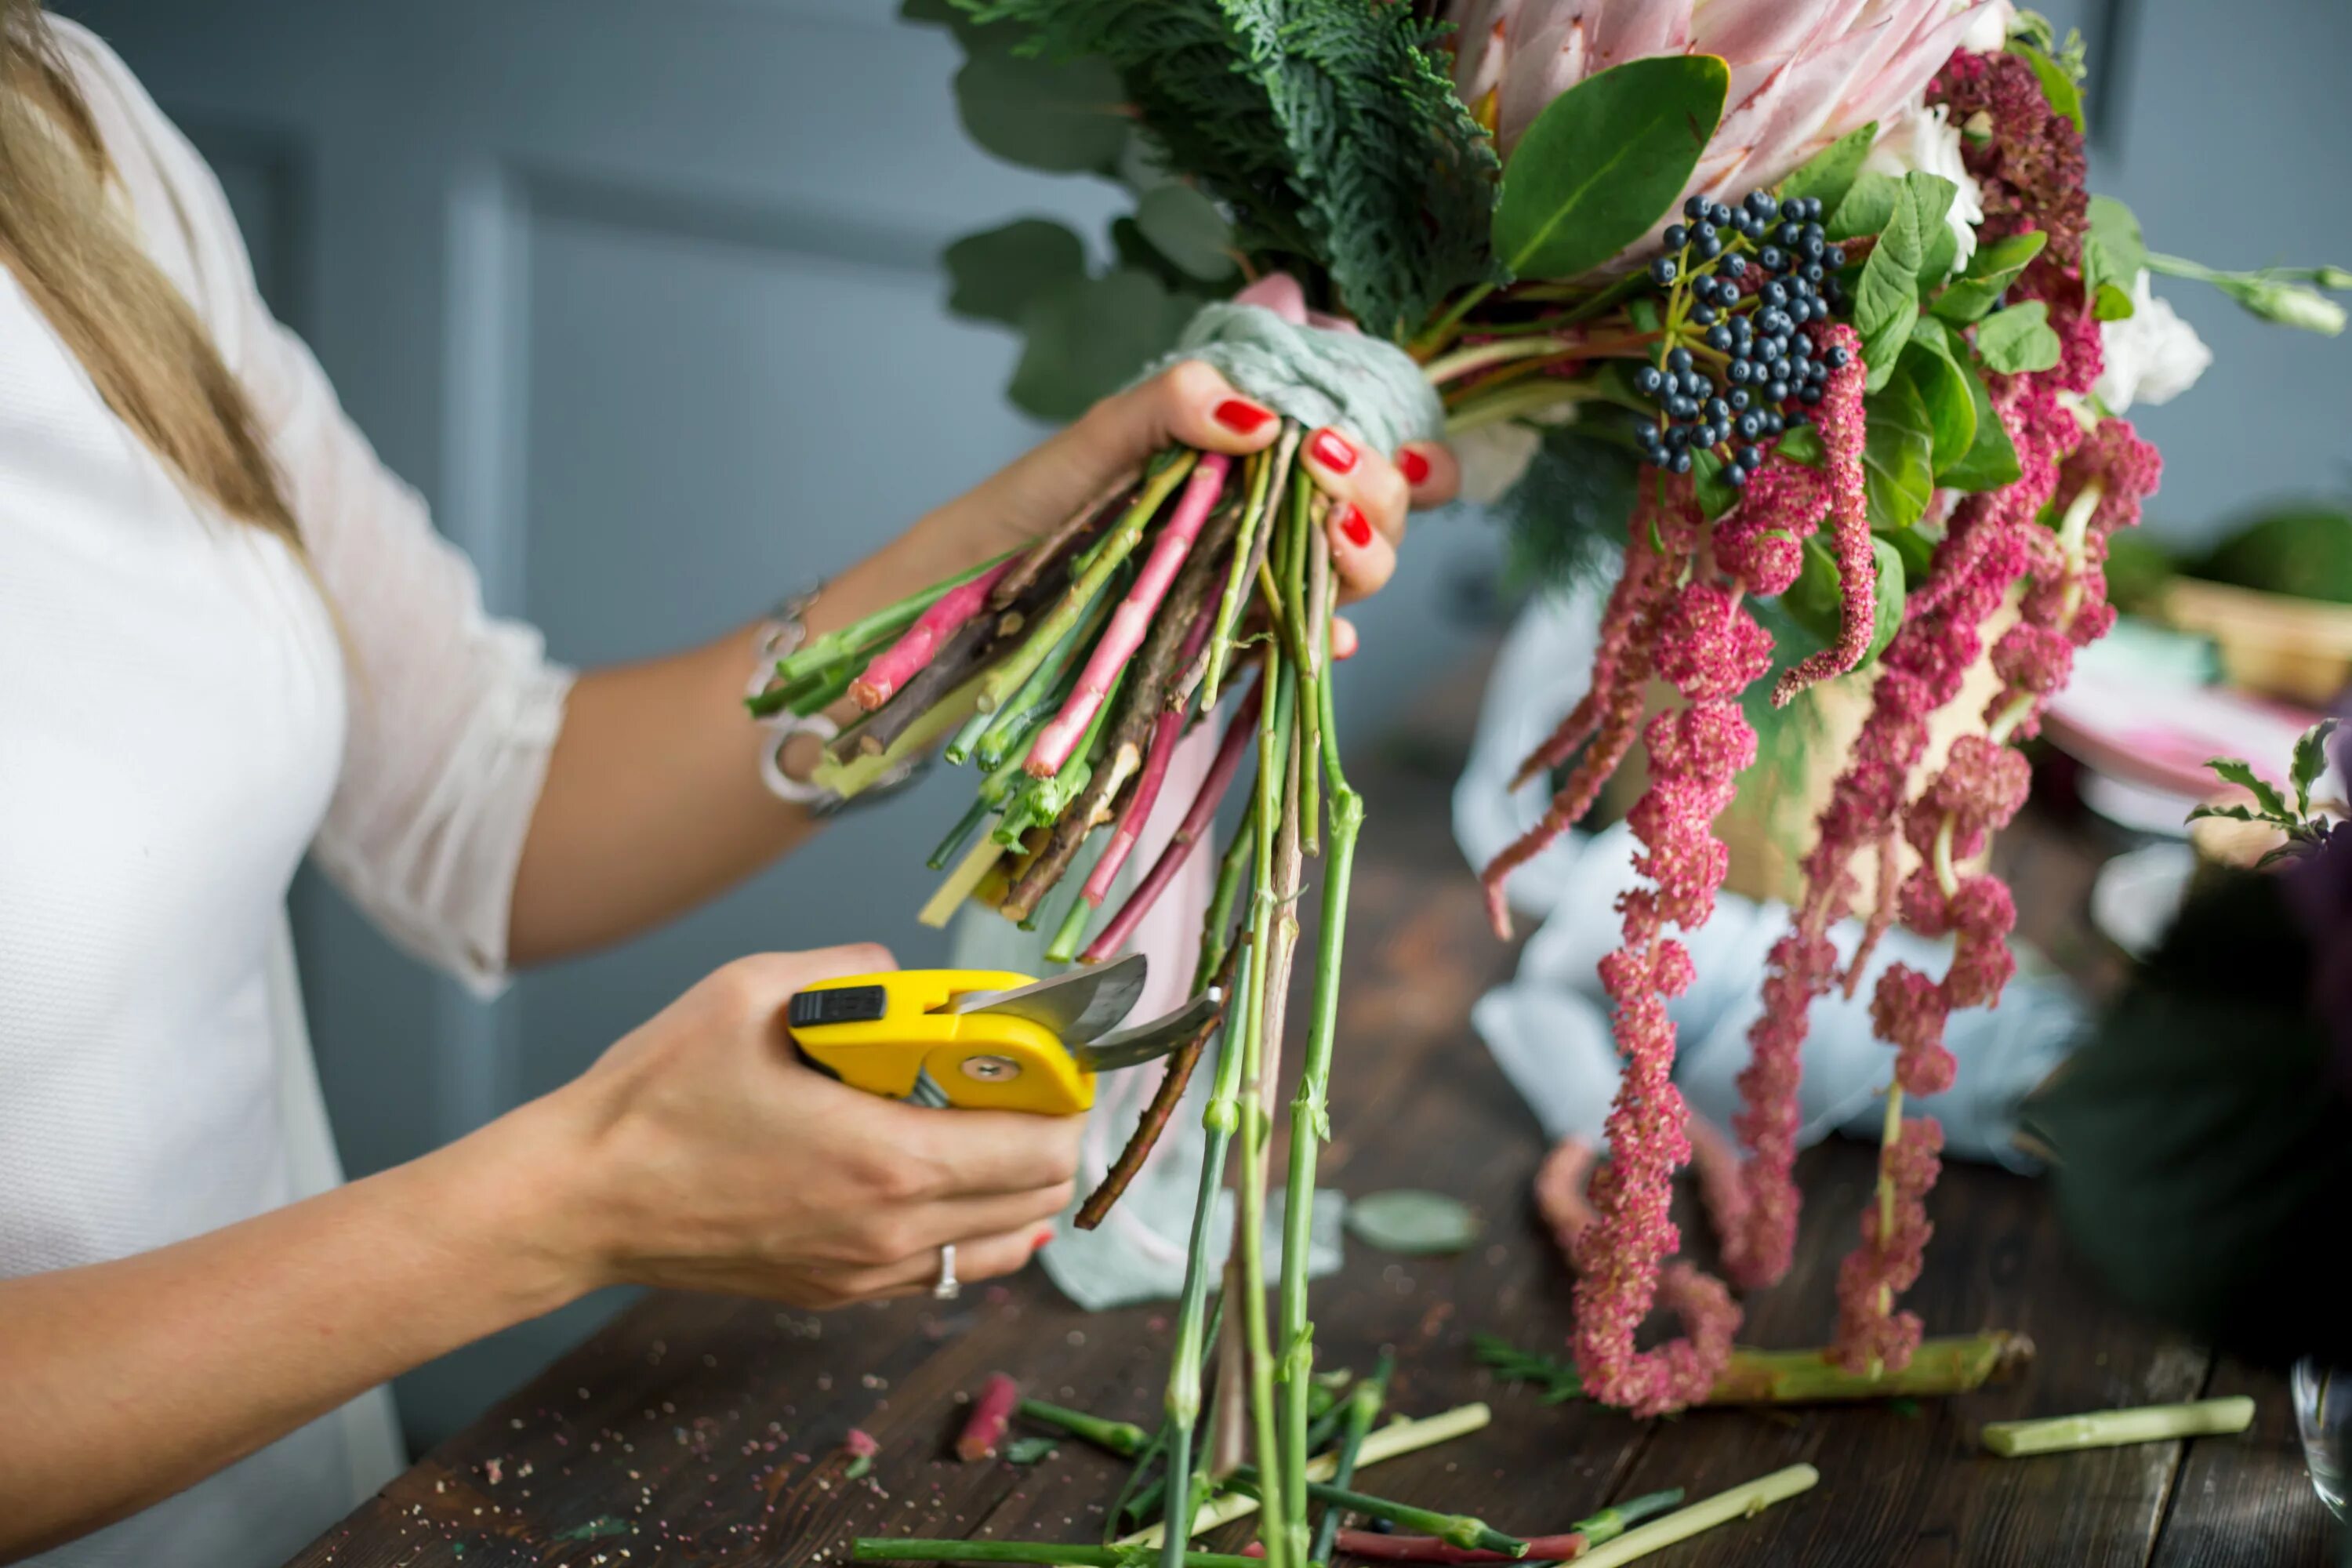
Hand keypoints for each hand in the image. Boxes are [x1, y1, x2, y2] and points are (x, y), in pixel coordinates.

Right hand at [540, 944, 1081, 1307]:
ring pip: (1002, 1244)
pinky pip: (944, 1269)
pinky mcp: (837, 1292)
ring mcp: (866, 1273)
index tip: (1046, 1053)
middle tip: (1017, 1079)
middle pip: (1039, 1198)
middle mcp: (891, 1232)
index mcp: (888, 1161)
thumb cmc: (655, 1098)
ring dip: (1014, 1183)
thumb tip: (902, 973)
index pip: (1042, 1148)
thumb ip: (850, 973)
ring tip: (981, 1123)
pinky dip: (968, 1224)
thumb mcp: (747, 992)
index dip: (1063, 1095)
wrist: (580, 1200)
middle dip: (1049, 1132)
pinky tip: (934, 1172)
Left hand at [918, 360, 1458, 603]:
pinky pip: (1302, 645)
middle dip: (1379, 490)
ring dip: (1366, 555)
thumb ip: (1176, 403)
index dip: (1394, 445)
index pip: (1354, 442)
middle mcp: (1268, 516)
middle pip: (1375, 507)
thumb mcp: (1100, 435)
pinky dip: (1326, 639)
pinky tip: (1324, 637)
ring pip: (1354, 573)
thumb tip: (1265, 417)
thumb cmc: (1035, 504)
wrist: (972, 593)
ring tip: (1334, 535)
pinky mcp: (1235, 645)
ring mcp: (1257, 582)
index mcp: (1249, 453)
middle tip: (1330, 471)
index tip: (1381, 443)